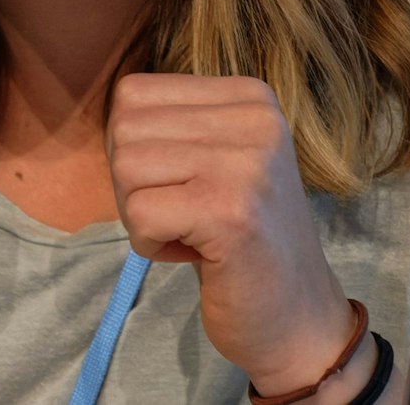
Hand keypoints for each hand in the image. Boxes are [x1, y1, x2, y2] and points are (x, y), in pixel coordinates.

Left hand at [105, 73, 358, 394]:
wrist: (298, 315)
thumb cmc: (241, 237)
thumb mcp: (216, 158)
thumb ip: (173, 123)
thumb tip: (112, 109)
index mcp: (250, 97)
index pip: (133, 94)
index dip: (135, 149)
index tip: (183, 186)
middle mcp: (255, 118)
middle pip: (124, 129)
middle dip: (132, 184)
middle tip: (181, 216)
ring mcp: (246, 164)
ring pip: (125, 168)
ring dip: (141, 215)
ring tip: (191, 232)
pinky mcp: (230, 212)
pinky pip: (139, 215)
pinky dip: (150, 244)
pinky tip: (196, 254)